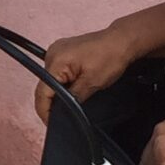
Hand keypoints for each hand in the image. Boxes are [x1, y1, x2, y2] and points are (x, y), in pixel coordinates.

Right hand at [33, 17, 156, 123]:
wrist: (121, 40)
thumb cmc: (111, 57)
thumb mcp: (92, 83)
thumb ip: (72, 98)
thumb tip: (61, 111)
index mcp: (56, 61)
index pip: (42, 92)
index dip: (45, 111)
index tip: (52, 124)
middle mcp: (51, 54)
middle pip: (44, 86)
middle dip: (52, 102)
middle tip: (66, 115)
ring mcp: (56, 51)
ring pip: (50, 80)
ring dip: (58, 92)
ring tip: (72, 100)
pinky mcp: (62, 51)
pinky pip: (56, 72)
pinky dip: (62, 82)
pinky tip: (73, 87)